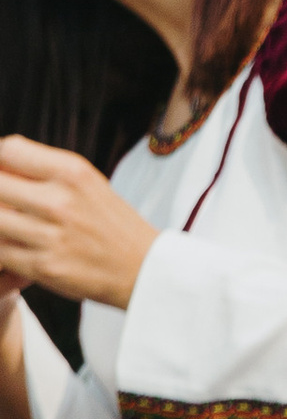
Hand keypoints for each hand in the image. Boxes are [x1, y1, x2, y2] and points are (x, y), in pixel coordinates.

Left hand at [0, 141, 157, 309]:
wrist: (142, 268)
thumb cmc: (110, 222)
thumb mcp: (87, 182)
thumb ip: (44, 170)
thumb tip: (0, 163)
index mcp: (72, 172)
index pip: (9, 151)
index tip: (4, 174)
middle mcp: (59, 200)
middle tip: (8, 204)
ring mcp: (50, 235)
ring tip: (13, 226)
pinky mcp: (43, 267)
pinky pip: (0, 253)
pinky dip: (3, 250)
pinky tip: (19, 248)